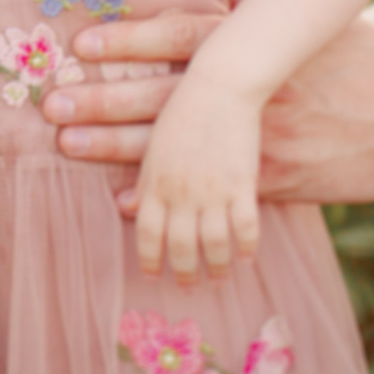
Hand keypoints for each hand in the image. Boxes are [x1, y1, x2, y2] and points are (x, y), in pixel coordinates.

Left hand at [43, 11, 373, 206]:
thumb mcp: (320, 20)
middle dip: (105, 99)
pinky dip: (168, 200)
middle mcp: (255, 95)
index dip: (131, 40)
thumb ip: (262, 1)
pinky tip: (125, 205)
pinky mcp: (277, 184)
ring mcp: (263, 143)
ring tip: (67, 144)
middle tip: (51, 102)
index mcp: (261, 49)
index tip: (82, 43)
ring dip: (118, 149)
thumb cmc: (372, 60)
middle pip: (167, 96)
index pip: (184, 39)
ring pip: (179, 150)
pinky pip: (210, 195)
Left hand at [133, 74, 260, 281]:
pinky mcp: (244, 184)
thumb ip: (144, 179)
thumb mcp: (156, 145)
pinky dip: (246, 247)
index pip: (147, 232)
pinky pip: (246, 226)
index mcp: (155, 180)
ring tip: (218, 280)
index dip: (149, 258)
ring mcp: (214, 189)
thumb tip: (126, 207)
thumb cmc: (184, 109)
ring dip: (215, 267)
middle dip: (183, 271)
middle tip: (188, 288)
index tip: (152, 276)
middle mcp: (182, 191)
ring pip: (213, 243)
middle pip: (180, 244)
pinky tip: (246, 258)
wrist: (220, 84)